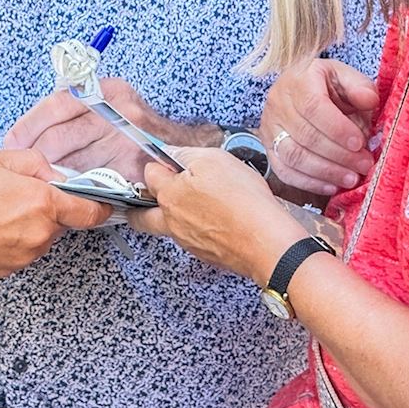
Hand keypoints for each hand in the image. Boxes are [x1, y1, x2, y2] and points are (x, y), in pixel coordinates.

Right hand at [0, 149, 110, 279]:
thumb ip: (34, 162)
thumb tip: (53, 173)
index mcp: (43, 203)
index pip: (90, 211)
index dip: (99, 204)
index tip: (102, 201)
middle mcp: (39, 234)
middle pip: (61, 222)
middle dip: (48, 208)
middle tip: (16, 193)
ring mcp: (24, 256)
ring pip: (40, 236)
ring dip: (29, 224)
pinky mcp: (7, 270)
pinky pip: (21, 250)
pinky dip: (12, 239)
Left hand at [3, 77, 216, 181]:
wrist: (182, 145)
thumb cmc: (136, 127)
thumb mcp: (110, 103)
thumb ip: (77, 111)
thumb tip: (29, 134)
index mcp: (108, 91)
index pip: (58, 104)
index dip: (29, 125)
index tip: (12, 140)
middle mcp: (119, 113)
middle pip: (62, 136)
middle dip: (36, 154)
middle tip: (21, 166)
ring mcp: (129, 143)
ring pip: (75, 163)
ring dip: (52, 175)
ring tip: (38, 180)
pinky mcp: (135, 170)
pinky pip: (96, 183)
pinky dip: (76, 189)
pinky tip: (65, 192)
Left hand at [128, 147, 304, 283]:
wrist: (267, 242)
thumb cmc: (243, 201)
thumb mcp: (214, 160)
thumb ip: (186, 154)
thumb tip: (171, 153)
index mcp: (169, 196)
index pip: (148, 175)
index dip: (159, 164)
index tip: (168, 161)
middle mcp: (172, 222)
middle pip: (142, 216)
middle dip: (142, 204)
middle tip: (155, 193)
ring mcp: (188, 241)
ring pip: (168, 228)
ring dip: (175, 215)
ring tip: (200, 201)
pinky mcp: (206, 254)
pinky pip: (192, 239)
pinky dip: (199, 228)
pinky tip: (219, 218)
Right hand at [258, 59, 378, 195]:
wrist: (297, 88)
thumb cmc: (325, 85)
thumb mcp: (344, 75)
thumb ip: (359, 86)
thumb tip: (369, 101)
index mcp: (298, 82)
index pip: (313, 106)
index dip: (337, 128)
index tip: (359, 143)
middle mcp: (278, 104)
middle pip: (305, 135)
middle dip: (339, 155)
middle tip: (364, 164)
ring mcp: (270, 128)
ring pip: (293, 156)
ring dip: (326, 171)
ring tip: (352, 178)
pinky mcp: (269, 148)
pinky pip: (284, 171)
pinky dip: (309, 183)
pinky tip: (332, 186)